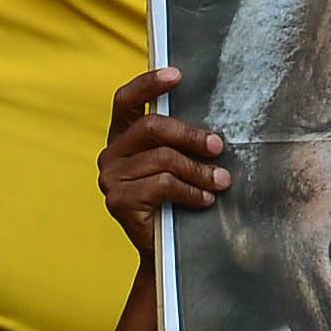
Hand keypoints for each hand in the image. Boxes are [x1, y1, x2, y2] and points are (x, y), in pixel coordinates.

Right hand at [99, 69, 228, 260]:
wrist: (165, 254)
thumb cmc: (177, 204)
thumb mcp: (178, 166)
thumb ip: (180, 143)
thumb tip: (212, 125)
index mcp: (122, 138)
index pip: (127, 101)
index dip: (149, 84)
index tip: (177, 75)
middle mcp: (110, 155)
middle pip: (151, 127)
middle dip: (190, 135)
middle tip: (217, 146)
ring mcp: (110, 178)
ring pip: (163, 159)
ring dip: (198, 170)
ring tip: (220, 182)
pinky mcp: (118, 200)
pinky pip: (162, 184)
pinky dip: (190, 191)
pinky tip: (204, 200)